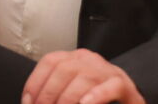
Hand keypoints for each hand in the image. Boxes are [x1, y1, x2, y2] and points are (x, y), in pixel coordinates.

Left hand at [21, 49, 144, 103]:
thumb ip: (56, 92)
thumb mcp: (72, 90)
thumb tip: (31, 102)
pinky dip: (97, 95)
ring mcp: (108, 70)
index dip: (35, 82)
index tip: (28, 102)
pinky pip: (111, 86)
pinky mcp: (124, 85)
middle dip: (49, 93)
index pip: (50, 62)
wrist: (129, 100)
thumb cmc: (95, 97)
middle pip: (64, 69)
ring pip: (84, 77)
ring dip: (68, 98)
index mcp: (74, 58)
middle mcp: (90, 59)